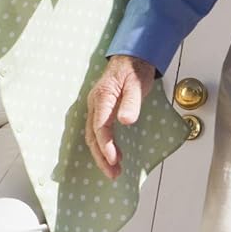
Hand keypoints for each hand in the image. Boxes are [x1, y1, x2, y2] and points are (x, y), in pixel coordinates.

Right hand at [85, 54, 156, 179]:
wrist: (132, 57)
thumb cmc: (135, 69)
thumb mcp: (137, 83)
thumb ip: (132, 102)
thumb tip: (126, 120)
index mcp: (102, 97)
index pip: (100, 126)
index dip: (105, 145)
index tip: (113, 160)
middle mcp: (95, 104)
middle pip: (93, 136)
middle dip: (101, 157)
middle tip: (113, 174)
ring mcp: (96, 108)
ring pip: (93, 137)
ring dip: (101, 155)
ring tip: (113, 171)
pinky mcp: (101, 111)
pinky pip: (97, 132)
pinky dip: (103, 147)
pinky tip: (112, 156)